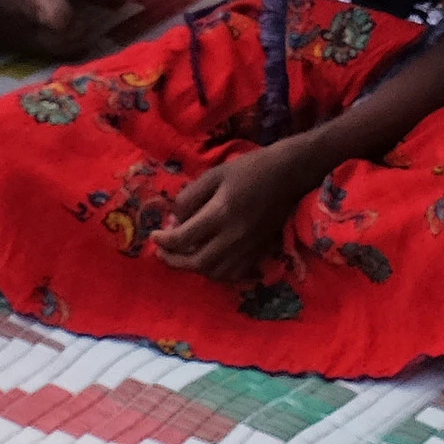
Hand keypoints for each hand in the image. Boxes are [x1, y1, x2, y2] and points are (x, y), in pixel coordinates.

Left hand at [147, 148, 319, 281]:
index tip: (154, 236)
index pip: (183, 238)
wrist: (289, 174)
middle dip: (174, 261)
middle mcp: (234, 236)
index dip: (163, 241)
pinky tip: (209, 261)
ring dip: (195, 269)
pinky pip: (234, 274)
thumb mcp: (213, 174)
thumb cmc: (249, 169)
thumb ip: (190, 197)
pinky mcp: (259, 251)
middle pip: (197, 263)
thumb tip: (175, 220)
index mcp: (221, 213)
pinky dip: (217, 272)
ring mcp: (248, 247)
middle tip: (163, 252)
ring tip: (185, 256)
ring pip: (215, 273)